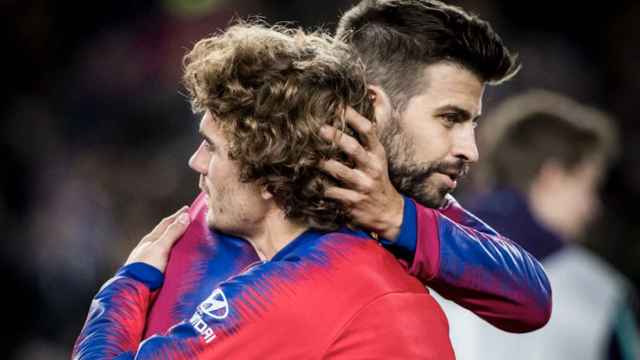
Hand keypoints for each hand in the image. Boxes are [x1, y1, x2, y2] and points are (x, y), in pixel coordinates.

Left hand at [125, 206, 190, 271]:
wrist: (135, 290)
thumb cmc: (146, 267)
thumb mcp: (161, 247)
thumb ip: (172, 233)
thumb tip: (185, 216)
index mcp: (151, 239)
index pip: (167, 223)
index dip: (178, 216)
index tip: (189, 209)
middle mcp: (152, 248)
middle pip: (168, 234)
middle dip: (179, 227)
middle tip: (193, 222)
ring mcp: (154, 259)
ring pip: (170, 246)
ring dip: (180, 242)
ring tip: (191, 239)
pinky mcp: (158, 271)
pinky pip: (171, 258)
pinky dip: (179, 254)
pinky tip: (184, 257)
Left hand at [319, 107, 404, 240]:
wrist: (387, 211)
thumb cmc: (377, 178)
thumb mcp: (377, 157)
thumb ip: (366, 138)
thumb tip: (360, 106)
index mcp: (377, 153)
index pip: (368, 130)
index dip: (354, 117)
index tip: (339, 106)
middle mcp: (371, 168)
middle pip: (353, 149)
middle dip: (336, 137)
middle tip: (320, 128)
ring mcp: (361, 185)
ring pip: (339, 171)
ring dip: (322, 162)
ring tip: (306, 153)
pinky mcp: (351, 201)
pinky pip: (331, 192)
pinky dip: (317, 185)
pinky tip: (304, 179)